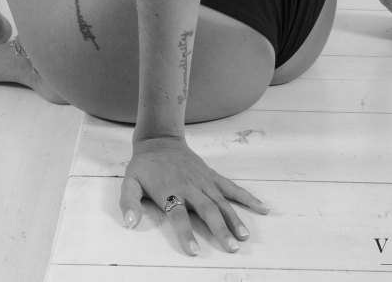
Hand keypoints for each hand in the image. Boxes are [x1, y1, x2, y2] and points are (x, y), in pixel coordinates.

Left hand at [120, 135, 269, 255]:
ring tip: (244, 237)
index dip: (186, 233)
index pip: (178, 214)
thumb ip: (128, 203)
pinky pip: (232, 188)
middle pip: (207, 210)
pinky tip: (262, 208)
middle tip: (231, 247)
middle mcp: (190, 186)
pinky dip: (247, 198)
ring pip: (222, 201)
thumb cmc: (145, 167)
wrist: (160, 141)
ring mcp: (204, 181)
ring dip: (234, 219)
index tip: (194, 251)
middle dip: (220, 229)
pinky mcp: (212, 176)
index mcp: (170, 190)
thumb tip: (130, 223)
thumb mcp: (130, 182)